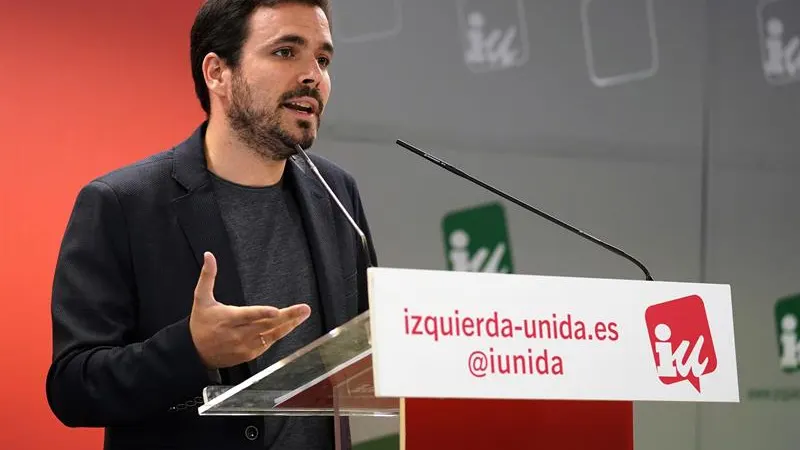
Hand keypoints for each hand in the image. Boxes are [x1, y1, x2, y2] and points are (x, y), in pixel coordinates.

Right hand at [189, 252, 310, 368]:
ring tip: (303, 315)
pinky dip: (279, 333)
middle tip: (304, 309)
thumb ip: (207, 276)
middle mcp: (237, 334)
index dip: (262, 313)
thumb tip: (209, 255)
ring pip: (271, 335)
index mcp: (227, 319)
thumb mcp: (200, 298)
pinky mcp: (249, 354)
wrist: (195, 353)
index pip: (247, 316)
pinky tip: (290, 324)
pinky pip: (268, 343)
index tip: (277, 311)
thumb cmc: (200, 323)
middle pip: (266, 325)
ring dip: (289, 325)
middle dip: (288, 317)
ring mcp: (245, 346)